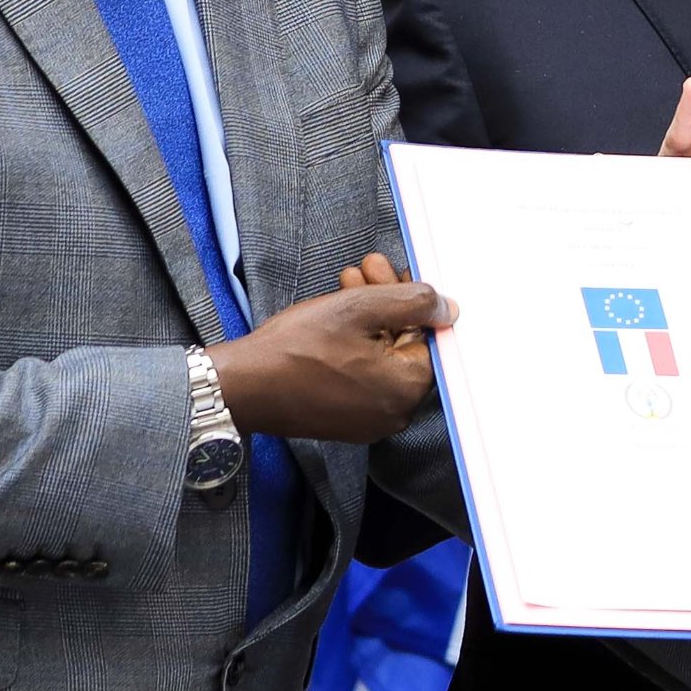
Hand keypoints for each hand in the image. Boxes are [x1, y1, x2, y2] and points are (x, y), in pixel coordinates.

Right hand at [211, 256, 453, 443]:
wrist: (242, 386)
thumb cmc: (295, 349)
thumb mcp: (359, 308)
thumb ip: (412, 303)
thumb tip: (448, 308)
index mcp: (407, 387)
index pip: (429, 335)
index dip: (411, 299)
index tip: (394, 273)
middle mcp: (396, 413)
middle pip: (405, 345)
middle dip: (386, 301)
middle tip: (366, 269)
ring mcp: (371, 421)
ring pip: (382, 358)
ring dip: (370, 318)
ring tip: (347, 284)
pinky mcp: (347, 421)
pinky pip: (364, 378)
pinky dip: (356, 347)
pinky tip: (336, 318)